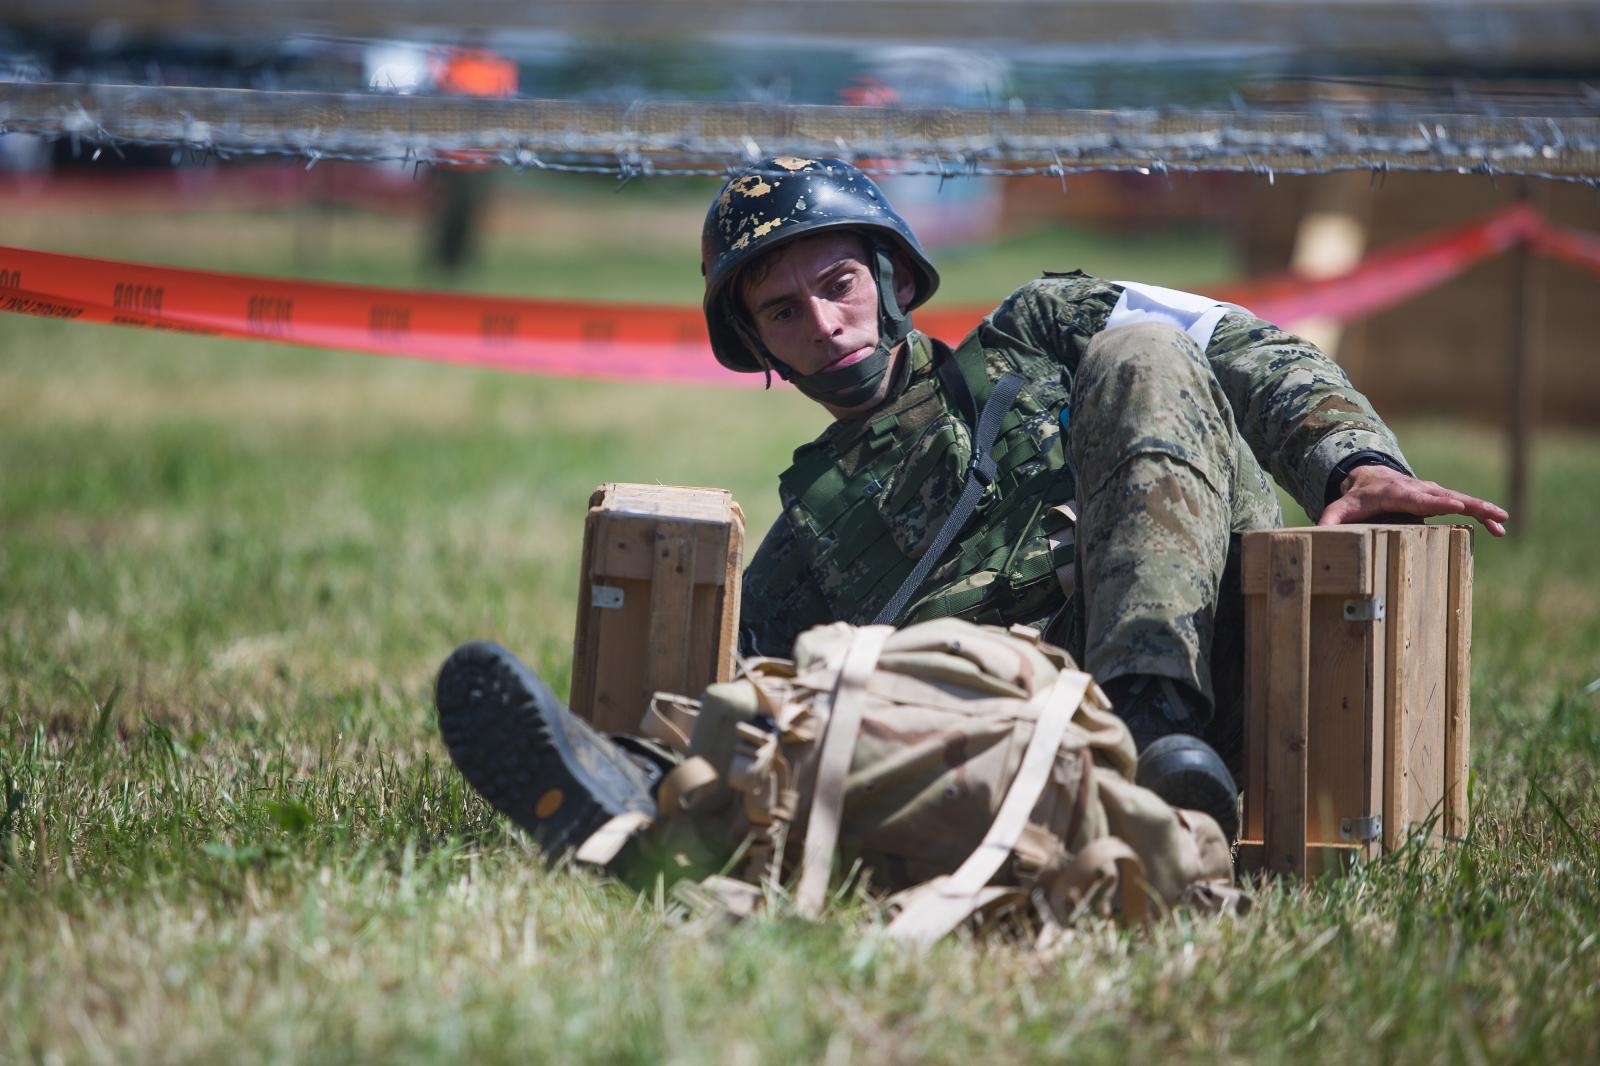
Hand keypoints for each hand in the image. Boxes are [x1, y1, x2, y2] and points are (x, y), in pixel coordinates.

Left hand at [1318, 464, 1508, 536]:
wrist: (1367, 478)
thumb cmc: (1355, 498)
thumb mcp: (1339, 508)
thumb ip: (1329, 520)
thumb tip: (1318, 534)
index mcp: (1394, 492)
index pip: (1416, 497)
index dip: (1435, 501)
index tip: (1453, 505)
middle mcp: (1417, 489)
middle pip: (1445, 496)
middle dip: (1469, 504)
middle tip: (1492, 513)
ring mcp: (1431, 492)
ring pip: (1460, 499)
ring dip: (1482, 510)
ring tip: (1503, 522)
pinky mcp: (1439, 497)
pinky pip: (1463, 505)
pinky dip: (1480, 514)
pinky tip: (1499, 527)